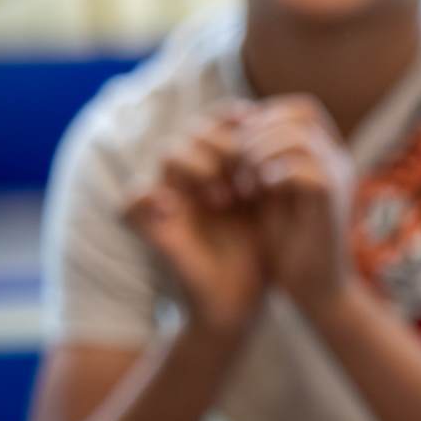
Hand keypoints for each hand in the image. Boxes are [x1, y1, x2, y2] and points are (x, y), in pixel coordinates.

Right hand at [124, 104, 266, 338]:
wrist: (244, 302)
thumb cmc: (263, 252)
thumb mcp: (274, 203)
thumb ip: (272, 165)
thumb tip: (290, 123)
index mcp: (222, 166)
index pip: (218, 121)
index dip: (235, 119)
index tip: (262, 134)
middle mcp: (193, 178)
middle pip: (194, 129)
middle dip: (226, 143)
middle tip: (250, 173)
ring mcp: (172, 200)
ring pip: (168, 153)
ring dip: (201, 165)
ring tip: (228, 198)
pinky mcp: (155, 227)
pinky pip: (130, 198)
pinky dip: (146, 196)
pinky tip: (173, 208)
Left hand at [235, 96, 355, 316]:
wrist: (316, 289)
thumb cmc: (291, 245)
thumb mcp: (271, 193)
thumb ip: (264, 162)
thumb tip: (239, 130)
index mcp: (327, 155)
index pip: (302, 108)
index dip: (266, 116)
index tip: (239, 145)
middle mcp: (338, 160)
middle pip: (303, 112)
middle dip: (260, 130)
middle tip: (239, 161)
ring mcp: (339, 178)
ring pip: (302, 136)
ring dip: (263, 151)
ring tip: (247, 179)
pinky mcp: (332, 203)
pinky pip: (307, 168)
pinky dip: (276, 173)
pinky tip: (260, 190)